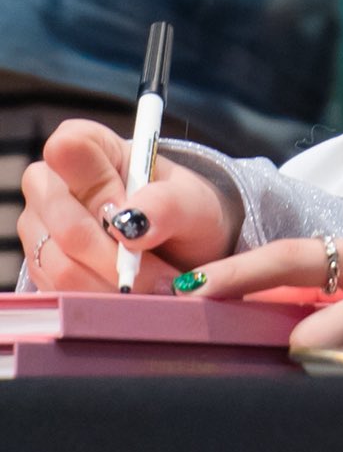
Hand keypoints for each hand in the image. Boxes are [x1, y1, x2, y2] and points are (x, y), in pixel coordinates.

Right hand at [18, 119, 237, 292]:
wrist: (183, 253)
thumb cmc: (184, 214)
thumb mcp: (193, 202)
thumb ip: (167, 203)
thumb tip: (132, 222)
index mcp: (89, 148)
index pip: (67, 148)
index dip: (100, 188)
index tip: (135, 215)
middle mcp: (52, 186)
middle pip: (66, 226)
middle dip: (117, 258)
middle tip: (160, 275)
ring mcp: (40, 231)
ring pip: (63, 268)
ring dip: (114, 286)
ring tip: (153, 287)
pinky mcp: (41, 272)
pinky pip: (63, 296)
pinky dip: (103, 304)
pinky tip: (132, 298)